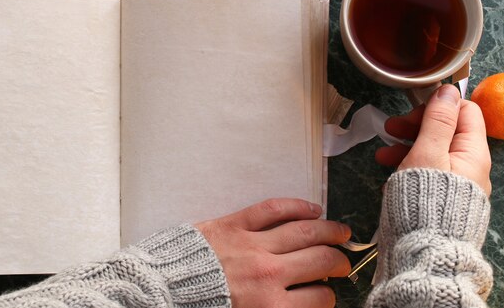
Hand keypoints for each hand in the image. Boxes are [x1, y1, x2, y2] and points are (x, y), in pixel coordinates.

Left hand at [196, 198, 351, 307]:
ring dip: (329, 231)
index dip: (328, 295)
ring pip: (304, 232)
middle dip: (338, 262)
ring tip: (342, 232)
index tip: (326, 291)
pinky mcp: (235, 224)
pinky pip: (273, 210)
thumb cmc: (199, 307)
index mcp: (271, 307)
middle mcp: (269, 275)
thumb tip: (297, 303)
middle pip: (320, 262)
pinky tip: (312, 209)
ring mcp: (253, 245)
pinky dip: (297, 207)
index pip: (319, 299)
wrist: (160, 292)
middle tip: (343, 261)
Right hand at [376, 84, 491, 194]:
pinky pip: (427, 175)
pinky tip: (389, 177)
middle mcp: (469, 167)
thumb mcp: (427, 153)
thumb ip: (437, 121)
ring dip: (405, 148)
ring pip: (432, 154)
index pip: (465, 112)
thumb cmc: (426, 201)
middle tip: (390, 128)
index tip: (411, 110)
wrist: (423, 252)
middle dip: (415, 127)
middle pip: (446, 132)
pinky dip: (407, 169)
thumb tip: (449, 90)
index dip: (437, 106)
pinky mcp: (442, 199)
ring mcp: (456, 185)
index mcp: (472, 152)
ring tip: (381, 156)